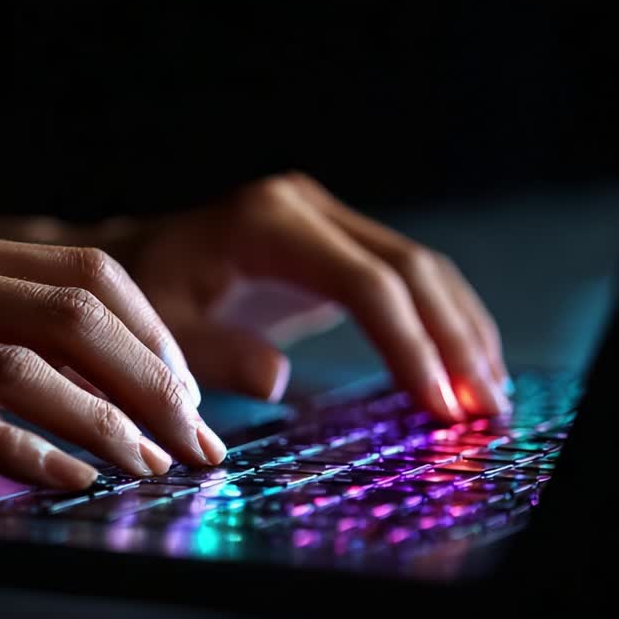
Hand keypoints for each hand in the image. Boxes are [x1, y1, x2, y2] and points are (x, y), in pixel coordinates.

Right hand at [0, 227, 226, 488]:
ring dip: (104, 423)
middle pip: (74, 315)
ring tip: (151, 466)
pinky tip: (69, 480)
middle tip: (194, 439)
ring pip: (28, 369)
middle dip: (151, 382)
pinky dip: (26, 454)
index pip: (85, 272)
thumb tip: (95, 380)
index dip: (152, 333)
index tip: (187, 391)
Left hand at [111, 172, 509, 420]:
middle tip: (485, 410)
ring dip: (461, 332)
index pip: (363, 281)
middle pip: (409, 269)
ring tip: (490, 399)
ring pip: (420, 270)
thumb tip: (279, 381)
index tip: (436, 405)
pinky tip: (462, 370)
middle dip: (453, 341)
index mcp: (266, 223)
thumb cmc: (141, 301)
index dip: (408, 343)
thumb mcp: (164, 334)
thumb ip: (216, 356)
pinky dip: (439, 324)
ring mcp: (326, 219)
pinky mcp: (337, 243)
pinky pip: (404, 279)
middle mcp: (306, 207)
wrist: (128, 261)